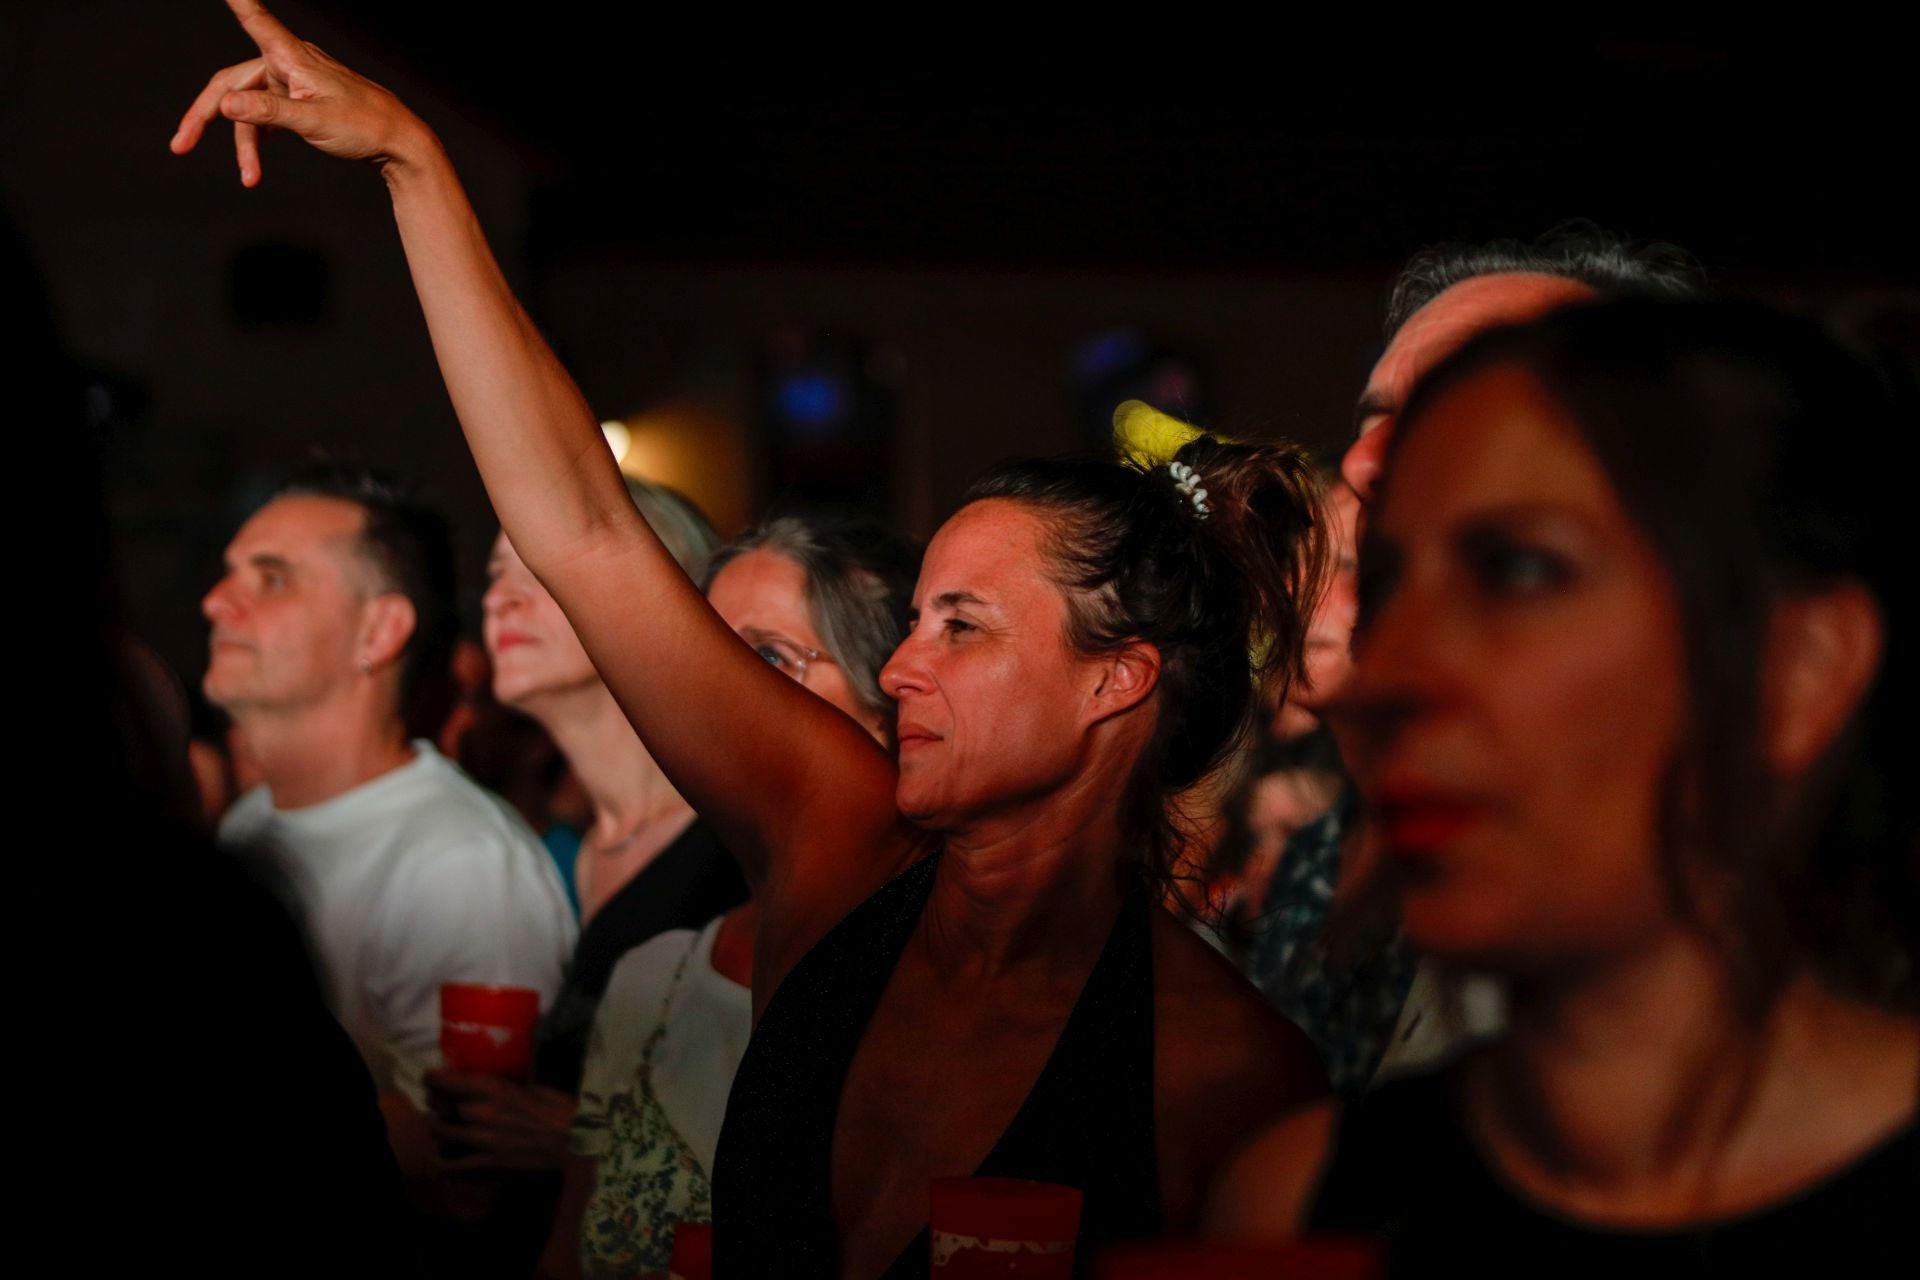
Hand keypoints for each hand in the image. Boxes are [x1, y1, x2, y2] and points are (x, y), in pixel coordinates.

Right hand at [169, 0, 431, 186]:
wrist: (399, 142)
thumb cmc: (365, 126)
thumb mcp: (314, 121)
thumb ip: (269, 112)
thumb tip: (226, 104)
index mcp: (291, 57)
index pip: (254, 19)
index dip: (237, 1)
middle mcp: (287, 63)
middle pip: (230, 83)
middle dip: (204, 115)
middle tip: (180, 144)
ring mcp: (291, 82)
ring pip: (247, 107)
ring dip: (242, 143)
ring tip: (248, 178)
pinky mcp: (297, 100)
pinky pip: (264, 116)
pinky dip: (257, 140)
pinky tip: (254, 167)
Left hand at [424, 1068, 576, 1172]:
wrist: (574, 1138)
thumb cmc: (557, 1106)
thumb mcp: (528, 1086)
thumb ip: (502, 1088)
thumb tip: (487, 1088)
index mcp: (490, 1087)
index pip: (442, 1080)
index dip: (431, 1079)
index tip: (430, 1079)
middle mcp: (478, 1111)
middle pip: (436, 1107)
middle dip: (436, 1105)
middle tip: (440, 1105)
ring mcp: (480, 1138)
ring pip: (439, 1134)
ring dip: (439, 1131)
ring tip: (445, 1130)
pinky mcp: (487, 1162)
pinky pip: (452, 1165)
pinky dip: (446, 1162)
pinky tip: (449, 1158)